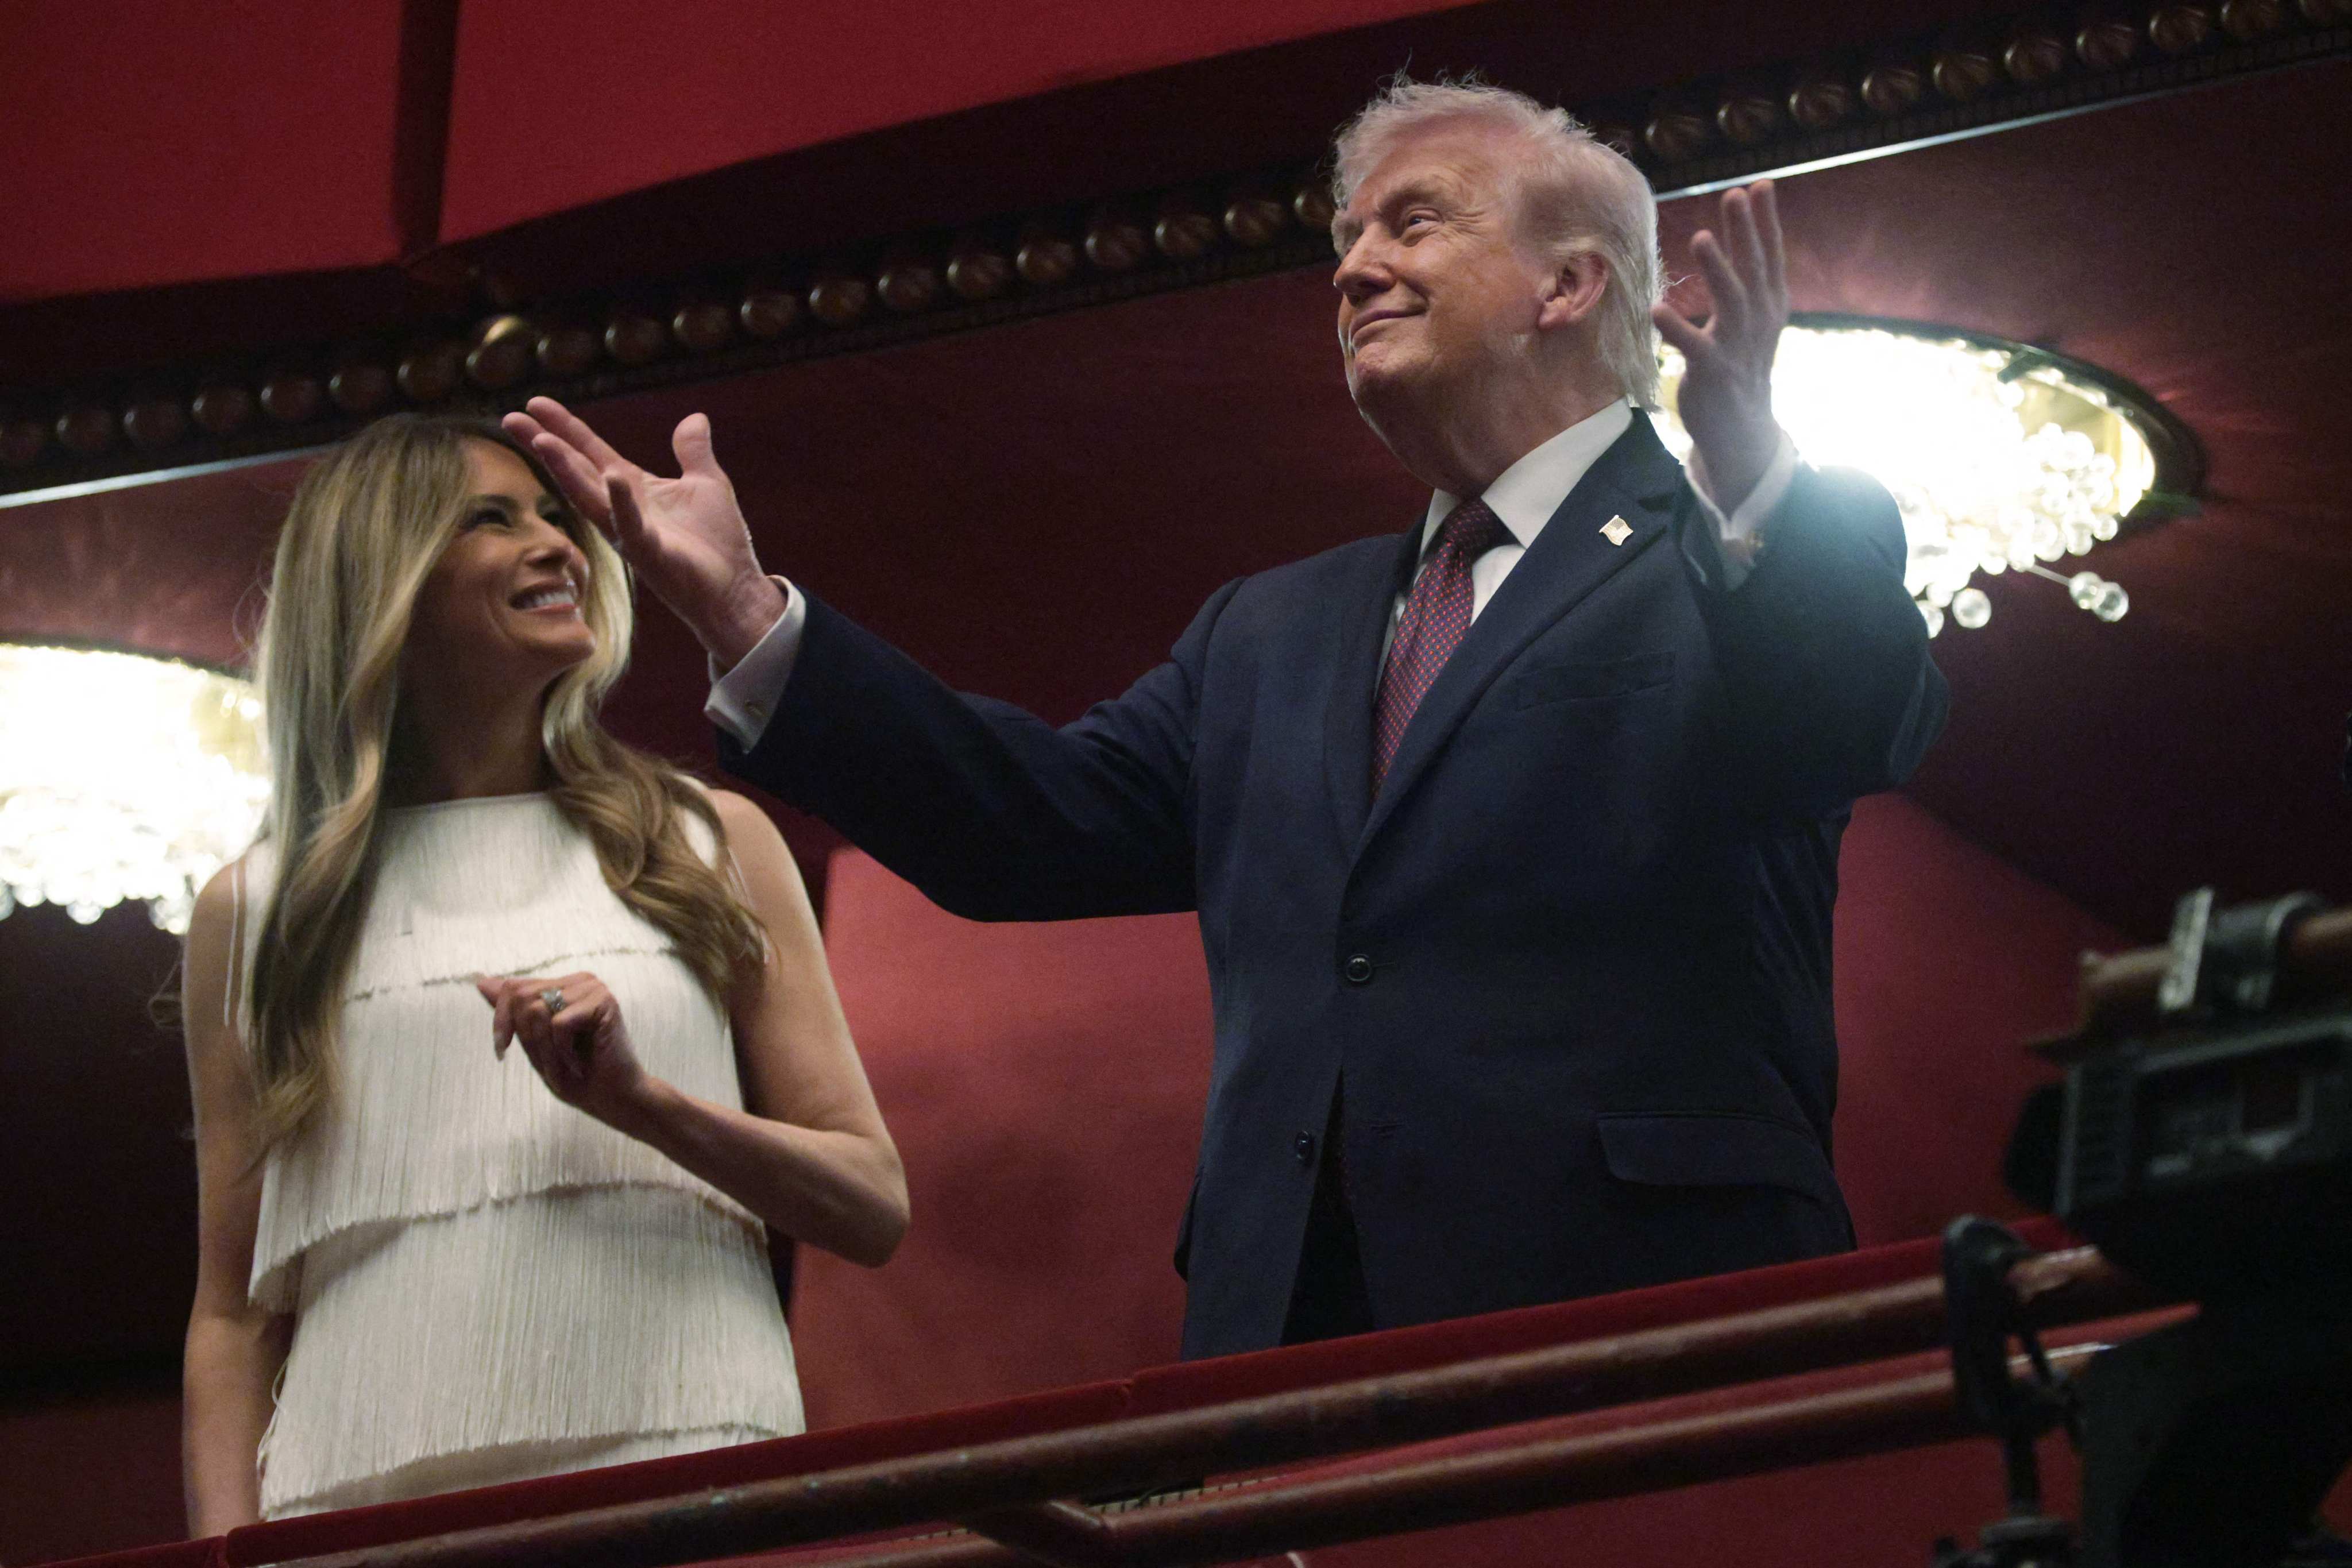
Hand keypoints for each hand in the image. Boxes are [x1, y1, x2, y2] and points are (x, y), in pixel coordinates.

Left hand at [474, 971, 656, 1135]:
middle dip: (526, 1039)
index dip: (501, 1020)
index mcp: (563, 986)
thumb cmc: (575, 1075)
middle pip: (521, 997)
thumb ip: (513, 1012)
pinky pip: (559, 1023)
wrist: (613, 1098)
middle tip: (549, 1064)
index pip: (513, 987)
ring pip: (537, 1010)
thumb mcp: (534, 1043)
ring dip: (545, 1050)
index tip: (502, 1051)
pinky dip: (562, 1053)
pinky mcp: (604, 1001)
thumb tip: (481, 981)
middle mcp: (579, 981)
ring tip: (565, 1066)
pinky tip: (579, 1064)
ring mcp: (593, 988)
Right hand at [501, 398, 786, 668]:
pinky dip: (622, 503)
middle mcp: (622, 510)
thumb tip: (695, 417)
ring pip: (590, 498)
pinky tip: (612, 478)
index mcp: (633, 489)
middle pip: (576, 471)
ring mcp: (631, 534)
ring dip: (566, 470)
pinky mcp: (651, 554)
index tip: (535, 402)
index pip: (591, 452)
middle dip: (544, 445)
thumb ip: (694, 452)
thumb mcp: (707, 484)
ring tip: (543, 441)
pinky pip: (632, 526)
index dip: (565, 427)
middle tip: (510, 419)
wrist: (736, 591)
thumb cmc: (717, 543)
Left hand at [1652, 180, 1787, 512]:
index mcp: (1769, 305)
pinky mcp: (1713, 372)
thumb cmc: (1741, 365)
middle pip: (1754, 269)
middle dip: (1746, 232)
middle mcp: (1758, 322)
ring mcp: (1737, 347)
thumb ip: (1748, 281)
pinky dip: (1676, 327)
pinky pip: (1694, 346)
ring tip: (1700, 237)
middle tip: (1736, 194)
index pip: (1769, 255)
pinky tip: (1657, 307)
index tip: (1760, 184)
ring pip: (1732, 302)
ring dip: (1717, 269)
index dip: (1766, 220)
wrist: (1742, 429)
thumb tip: (1742, 237)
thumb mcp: (1753, 320)